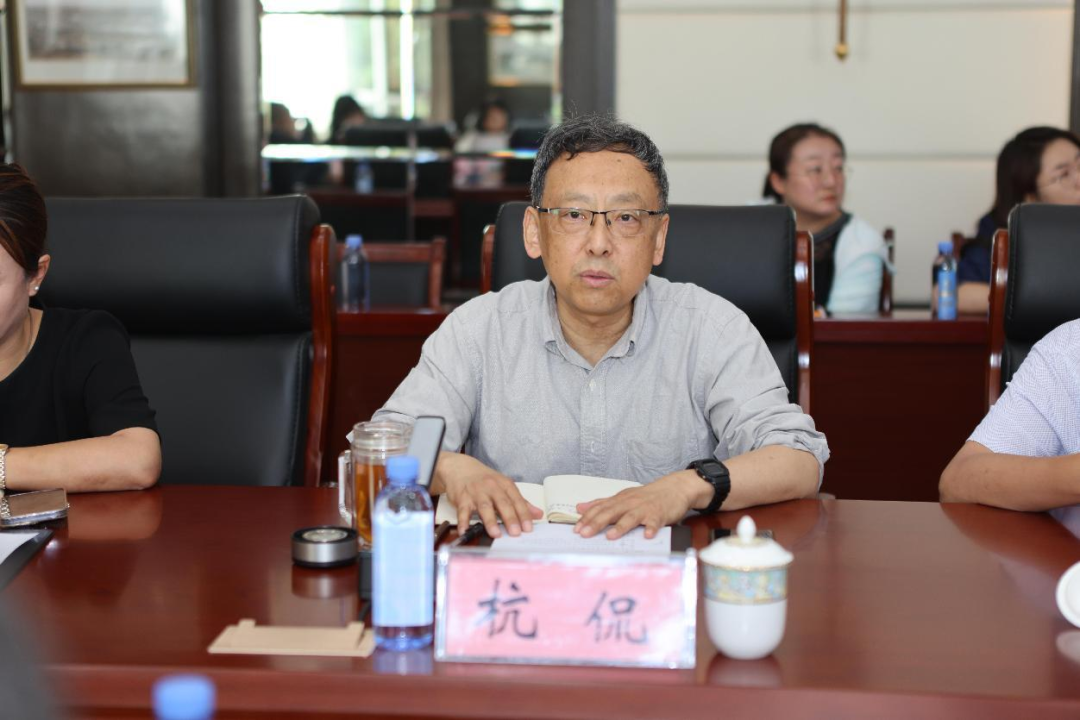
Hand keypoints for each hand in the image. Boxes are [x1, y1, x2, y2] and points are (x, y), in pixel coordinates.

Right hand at [437, 453, 542, 537]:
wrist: (460, 468)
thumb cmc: (484, 480)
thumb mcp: (504, 486)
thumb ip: (521, 502)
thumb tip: (538, 514)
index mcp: (504, 485)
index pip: (517, 500)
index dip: (523, 514)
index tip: (528, 528)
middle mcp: (491, 487)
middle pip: (502, 503)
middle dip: (510, 518)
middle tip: (515, 532)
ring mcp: (476, 493)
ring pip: (485, 507)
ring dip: (490, 521)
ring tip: (495, 534)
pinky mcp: (462, 498)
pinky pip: (463, 511)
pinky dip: (463, 522)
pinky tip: (465, 531)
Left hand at [574, 470, 709, 539]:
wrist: (673, 488)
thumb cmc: (647, 496)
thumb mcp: (623, 498)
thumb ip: (602, 503)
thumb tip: (580, 507)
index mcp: (620, 500)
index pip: (600, 508)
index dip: (588, 518)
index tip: (576, 529)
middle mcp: (630, 503)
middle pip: (611, 512)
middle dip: (597, 523)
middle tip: (585, 534)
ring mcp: (644, 508)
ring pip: (630, 517)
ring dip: (620, 527)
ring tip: (610, 536)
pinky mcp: (659, 514)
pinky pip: (655, 522)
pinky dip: (651, 529)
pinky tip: (647, 536)